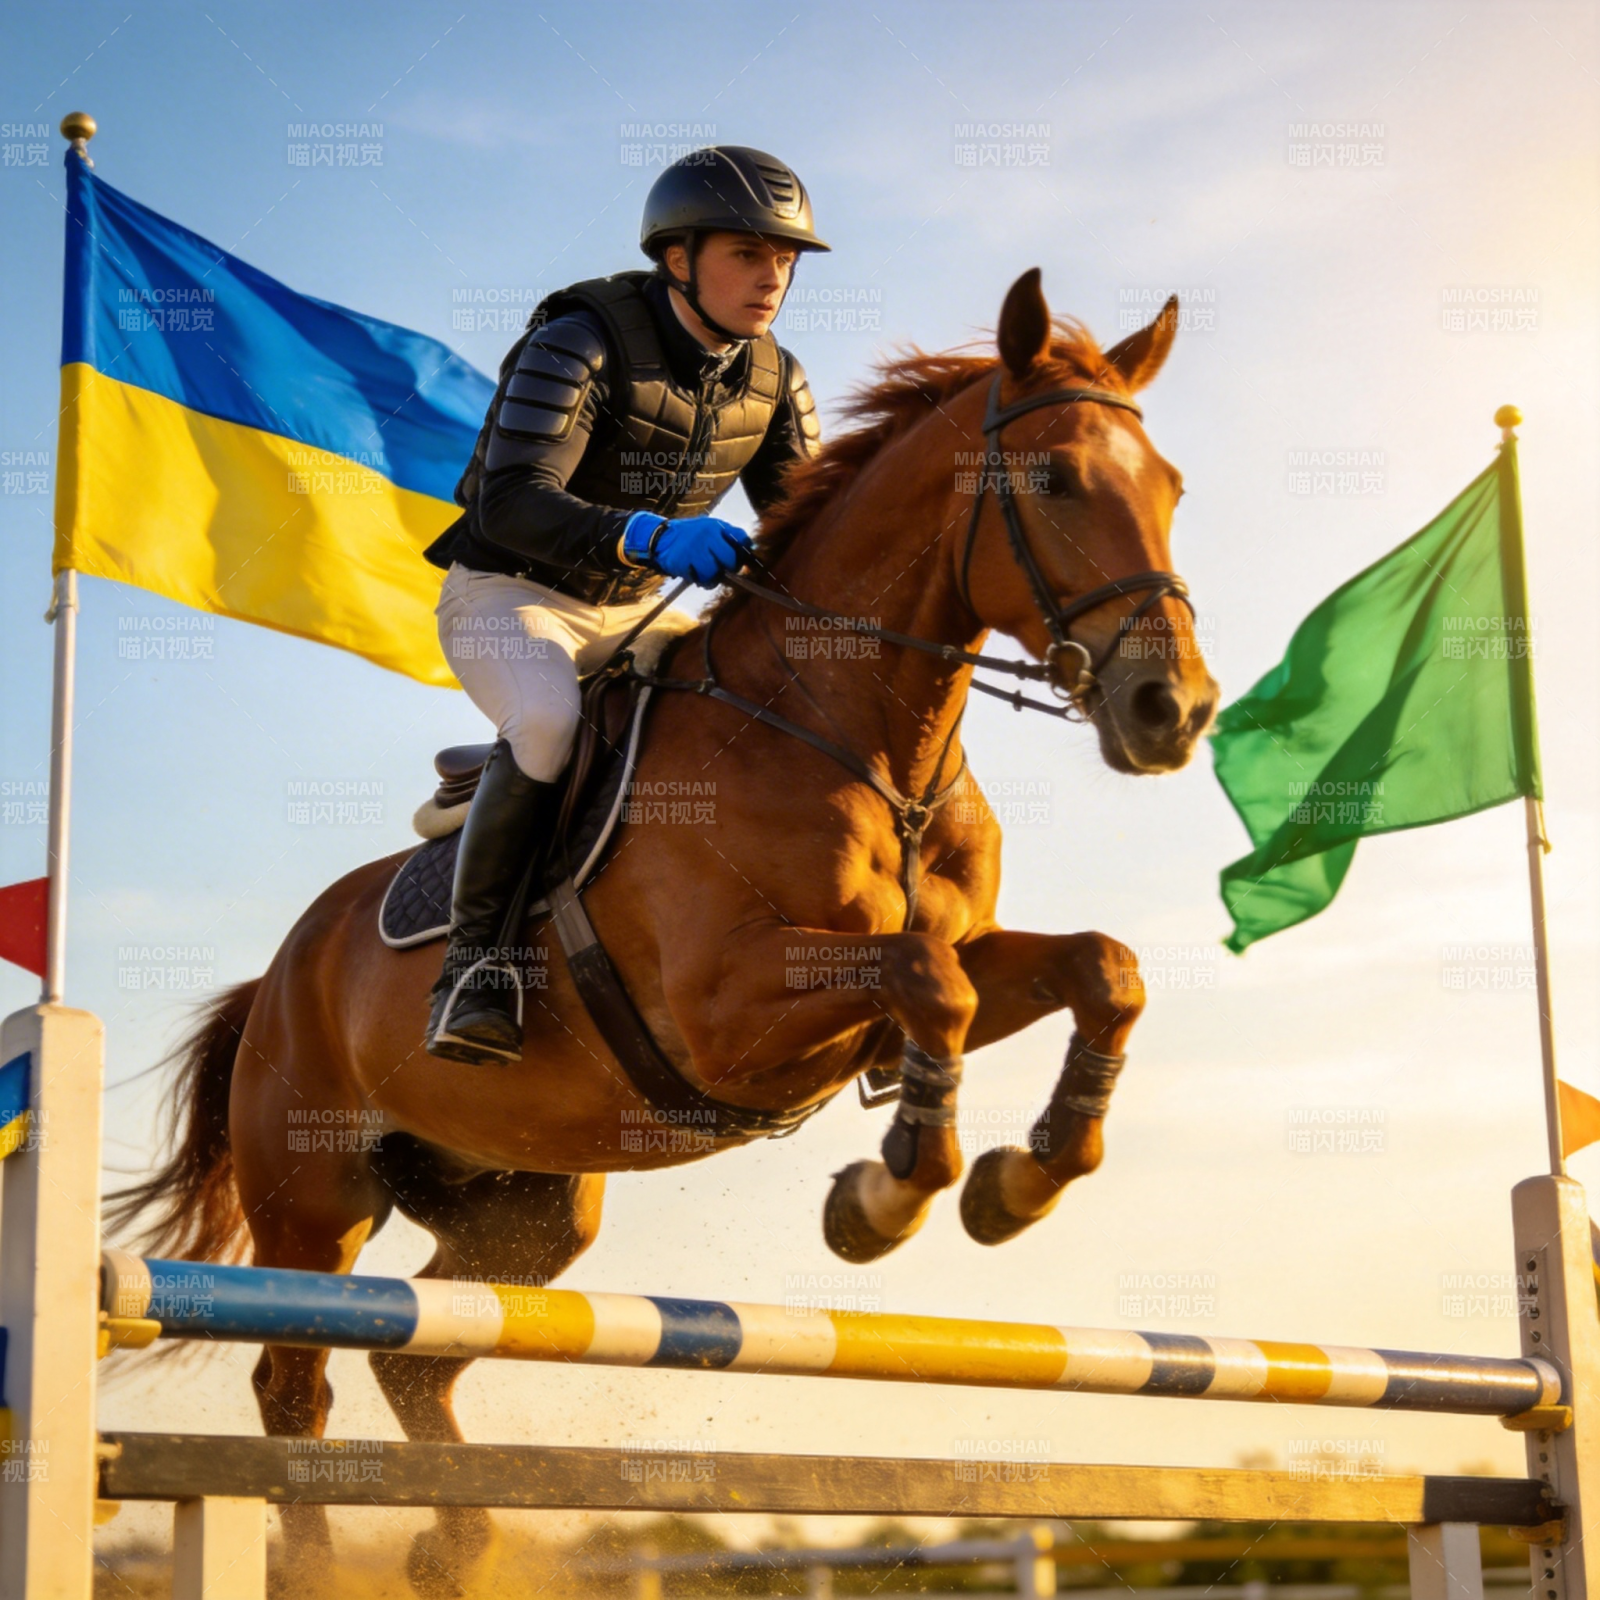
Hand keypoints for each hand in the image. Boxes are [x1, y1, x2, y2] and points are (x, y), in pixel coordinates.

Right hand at [625, 512, 751, 584]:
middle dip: (730, 568)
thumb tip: (750, 550)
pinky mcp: (682, 561)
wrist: (659, 537)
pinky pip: (699, 578)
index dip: (745, 553)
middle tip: (723, 569)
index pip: (741, 538)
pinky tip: (693, 573)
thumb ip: (727, 538)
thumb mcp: (708, 529)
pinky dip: (699, 580)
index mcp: (715, 526)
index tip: (743, 561)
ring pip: (715, 572)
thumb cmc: (689, 537)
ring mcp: (694, 548)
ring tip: (705, 573)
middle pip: (730, 559)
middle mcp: (706, 535)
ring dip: (712, 577)